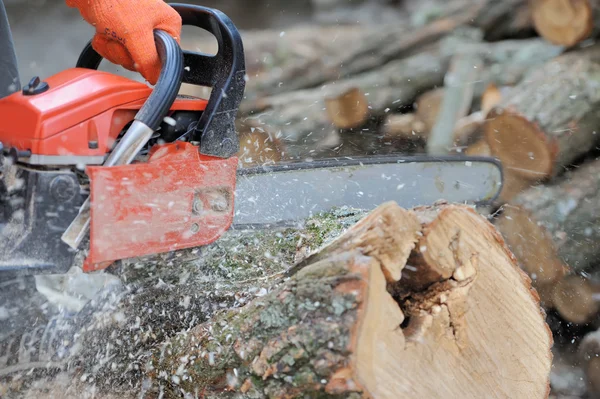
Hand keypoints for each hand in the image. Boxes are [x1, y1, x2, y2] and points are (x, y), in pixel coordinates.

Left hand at [67, 0, 181, 84]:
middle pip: (144, 61)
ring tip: (109, 31)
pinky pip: (113, 51)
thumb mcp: (136, 34)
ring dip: (113, 48)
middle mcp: (154, 29)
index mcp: (168, 25)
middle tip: (120, 38)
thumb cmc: (115, 0)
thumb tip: (156, 78)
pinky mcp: (118, 31)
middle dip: (126, 53)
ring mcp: (135, 31)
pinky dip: (104, 44)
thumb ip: (149, 61)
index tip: (137, 55)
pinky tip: (101, 32)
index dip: (149, 62)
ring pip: (126, 58)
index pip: (166, 58)